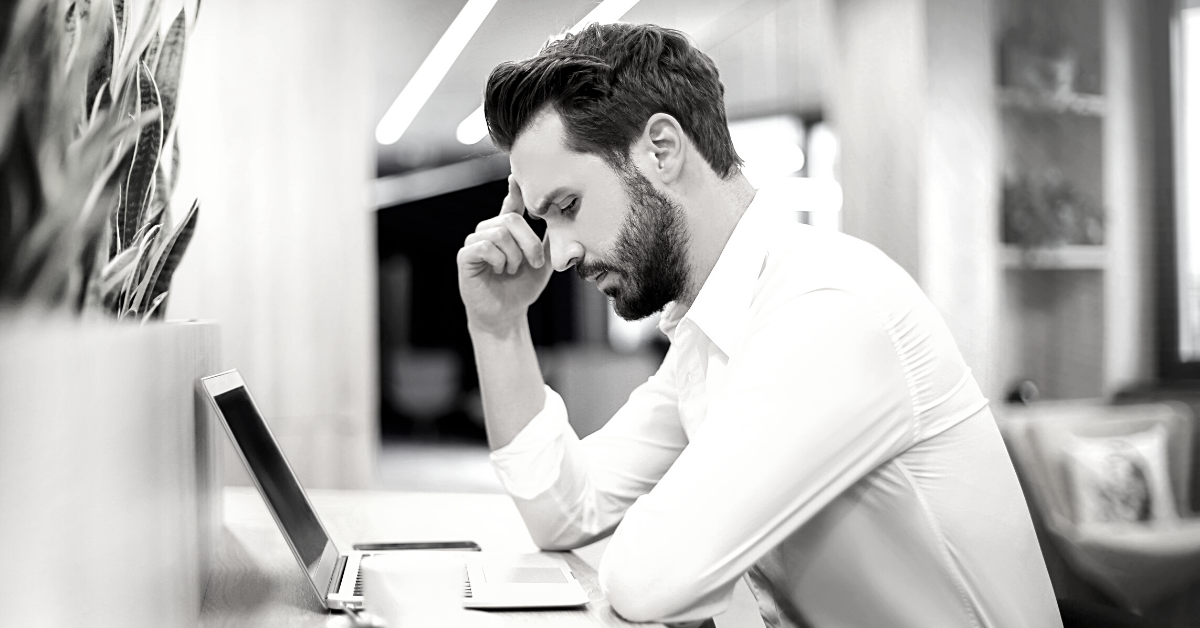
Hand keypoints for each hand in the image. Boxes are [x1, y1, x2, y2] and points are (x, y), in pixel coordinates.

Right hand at [457, 175, 552, 333]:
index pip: (511, 204)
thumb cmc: (523, 288)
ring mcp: (475, 243)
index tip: (516, 176)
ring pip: (499, 233)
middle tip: (535, 263)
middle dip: (529, 242)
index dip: (514, 190)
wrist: (507, 314)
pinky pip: (484, 246)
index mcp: (507, 231)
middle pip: (511, 219)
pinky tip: (499, 271)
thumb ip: (550, 240)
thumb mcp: (544, 262)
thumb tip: (564, 218)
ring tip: (512, 270)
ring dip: (514, 255)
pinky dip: (498, 260)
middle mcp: (489, 232)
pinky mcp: (465, 256)